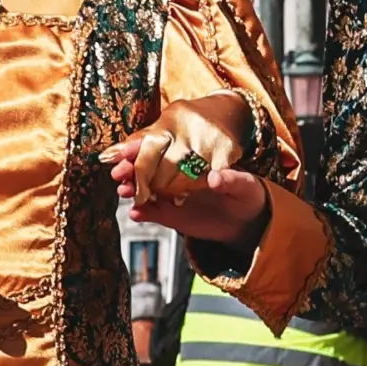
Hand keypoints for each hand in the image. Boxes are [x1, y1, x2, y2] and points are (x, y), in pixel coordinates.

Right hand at [107, 99, 265, 241]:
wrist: (246, 219)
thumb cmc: (247, 194)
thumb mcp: (245, 185)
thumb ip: (231, 180)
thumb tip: (215, 178)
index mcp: (189, 158)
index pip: (161, 147)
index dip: (143, 146)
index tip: (128, 147)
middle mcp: (174, 174)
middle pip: (145, 167)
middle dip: (129, 167)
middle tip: (120, 171)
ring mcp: (169, 194)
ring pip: (142, 188)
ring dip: (130, 188)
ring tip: (125, 190)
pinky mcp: (169, 214)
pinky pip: (150, 212)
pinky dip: (141, 212)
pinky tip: (136, 213)